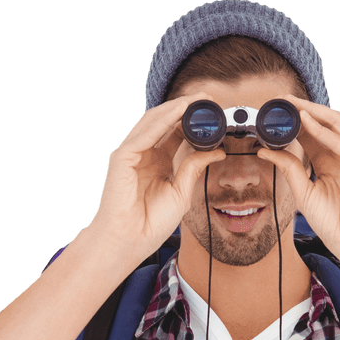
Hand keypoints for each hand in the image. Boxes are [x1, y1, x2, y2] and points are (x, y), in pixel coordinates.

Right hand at [87, 94, 225, 265]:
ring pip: (154, 122)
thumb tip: (217, 151)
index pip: (176, 133)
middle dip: (185, 108)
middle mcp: (145, 154)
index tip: (214, 113)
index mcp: (158, 162)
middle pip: (165, 122)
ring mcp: (132, 154)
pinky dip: (162, 120)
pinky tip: (178, 111)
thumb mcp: (181, 193)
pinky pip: (144, 134)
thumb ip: (194, 169)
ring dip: (175, 108)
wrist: (130, 241)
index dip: (193, 121)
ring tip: (196, 99)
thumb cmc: (150, 223)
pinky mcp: (122, 157)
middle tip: (208, 98)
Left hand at [257, 95, 339, 265]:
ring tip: (292, 104)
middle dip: (302, 110)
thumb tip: (265, 151)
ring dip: (313, 113)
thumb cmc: (335, 224)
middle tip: (280, 101)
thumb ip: (289, 170)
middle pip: (323, 125)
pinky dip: (324, 132)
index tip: (273, 114)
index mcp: (330, 163)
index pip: (311, 136)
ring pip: (335, 125)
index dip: (293, 123)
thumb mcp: (304, 193)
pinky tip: (307, 123)